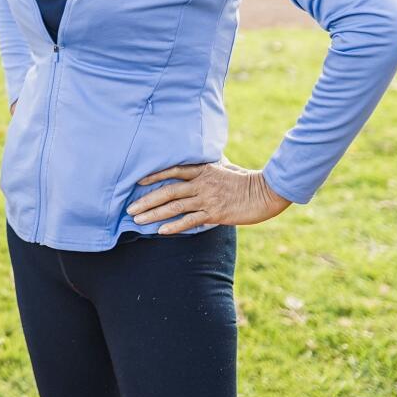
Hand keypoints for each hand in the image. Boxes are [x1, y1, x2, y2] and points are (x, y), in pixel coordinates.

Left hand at [125, 160, 291, 234]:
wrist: (266, 192)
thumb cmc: (247, 180)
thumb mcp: (227, 168)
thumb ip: (212, 167)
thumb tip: (205, 164)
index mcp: (203, 170)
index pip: (173, 170)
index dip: (155, 175)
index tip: (138, 181)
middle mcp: (201, 184)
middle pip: (168, 191)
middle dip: (147, 200)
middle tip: (130, 209)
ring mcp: (207, 199)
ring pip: (174, 207)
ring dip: (154, 214)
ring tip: (138, 220)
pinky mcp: (215, 214)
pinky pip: (190, 221)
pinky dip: (174, 226)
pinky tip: (161, 231)